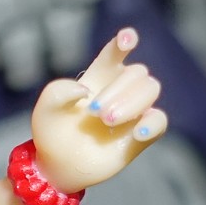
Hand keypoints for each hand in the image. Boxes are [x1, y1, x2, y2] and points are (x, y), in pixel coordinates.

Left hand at [29, 28, 166, 192]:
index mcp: (99, 75)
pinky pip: (160, 120)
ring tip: (107, 121)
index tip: (127, 39)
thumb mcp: (45, 109)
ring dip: (131, 103)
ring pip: (151, 89)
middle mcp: (120, 89)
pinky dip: (151, 123)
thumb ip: (57, 91)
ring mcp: (133, 111)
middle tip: (96, 113)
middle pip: (137, 72)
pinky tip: (137, 132)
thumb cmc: (52, 131)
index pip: (117, 52)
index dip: (124, 41)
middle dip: (118, 90)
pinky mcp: (141, 134)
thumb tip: (85, 90)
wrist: (58, 165)